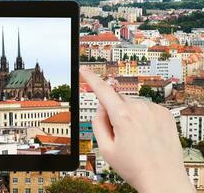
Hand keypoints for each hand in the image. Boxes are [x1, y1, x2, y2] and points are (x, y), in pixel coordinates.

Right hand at [80, 67, 194, 192]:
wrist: (163, 178)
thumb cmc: (134, 166)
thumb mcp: (105, 148)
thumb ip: (98, 122)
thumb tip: (101, 107)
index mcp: (123, 117)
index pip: (103, 90)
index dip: (91, 78)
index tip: (84, 69)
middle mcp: (140, 108)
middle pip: (117, 100)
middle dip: (113, 111)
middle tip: (118, 133)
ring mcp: (154, 110)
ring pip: (132, 104)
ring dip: (128, 114)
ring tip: (135, 136)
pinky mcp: (164, 113)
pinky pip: (145, 108)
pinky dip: (141, 116)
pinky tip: (145, 133)